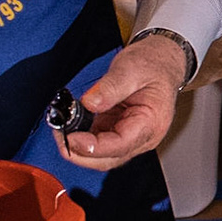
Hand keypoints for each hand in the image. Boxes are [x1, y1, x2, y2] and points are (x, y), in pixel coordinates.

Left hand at [54, 36, 186, 170]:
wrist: (162, 60)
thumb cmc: (154, 65)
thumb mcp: (131, 69)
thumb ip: (110, 87)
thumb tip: (90, 103)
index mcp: (151, 123)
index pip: (120, 145)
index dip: (92, 147)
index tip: (71, 136)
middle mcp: (143, 136)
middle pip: (108, 159)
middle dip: (80, 153)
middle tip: (59, 135)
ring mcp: (130, 135)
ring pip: (101, 156)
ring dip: (78, 147)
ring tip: (61, 128)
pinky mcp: (119, 131)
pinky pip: (98, 143)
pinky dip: (82, 138)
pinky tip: (70, 125)